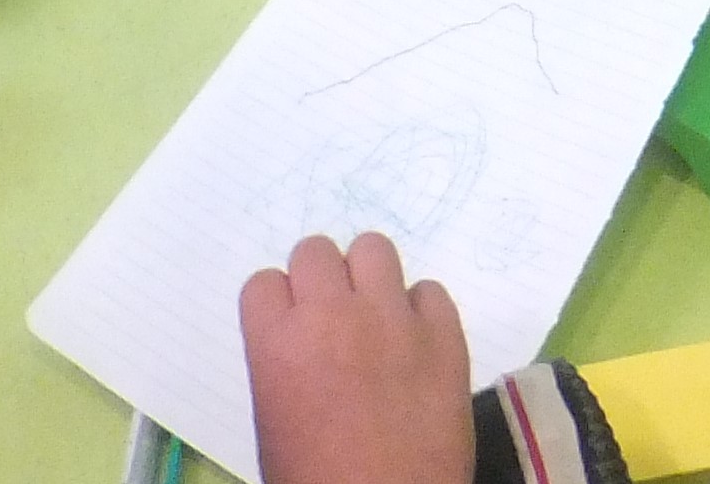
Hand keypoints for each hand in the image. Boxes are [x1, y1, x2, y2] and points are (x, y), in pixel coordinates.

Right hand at [243, 235, 473, 483]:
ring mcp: (393, 319)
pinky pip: (430, 290)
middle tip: (332, 316)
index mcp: (278, 344)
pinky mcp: (445, 334)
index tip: (290, 325)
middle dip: (320, 280)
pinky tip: (416, 343)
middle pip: (316, 251)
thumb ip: (283, 365)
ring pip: (375, 248)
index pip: (264, 283)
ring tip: (375, 316)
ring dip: (369, 278)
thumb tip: (302, 343)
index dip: (278, 305)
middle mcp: (333, 315)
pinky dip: (421, 310)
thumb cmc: (315, 482)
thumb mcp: (274, 425)